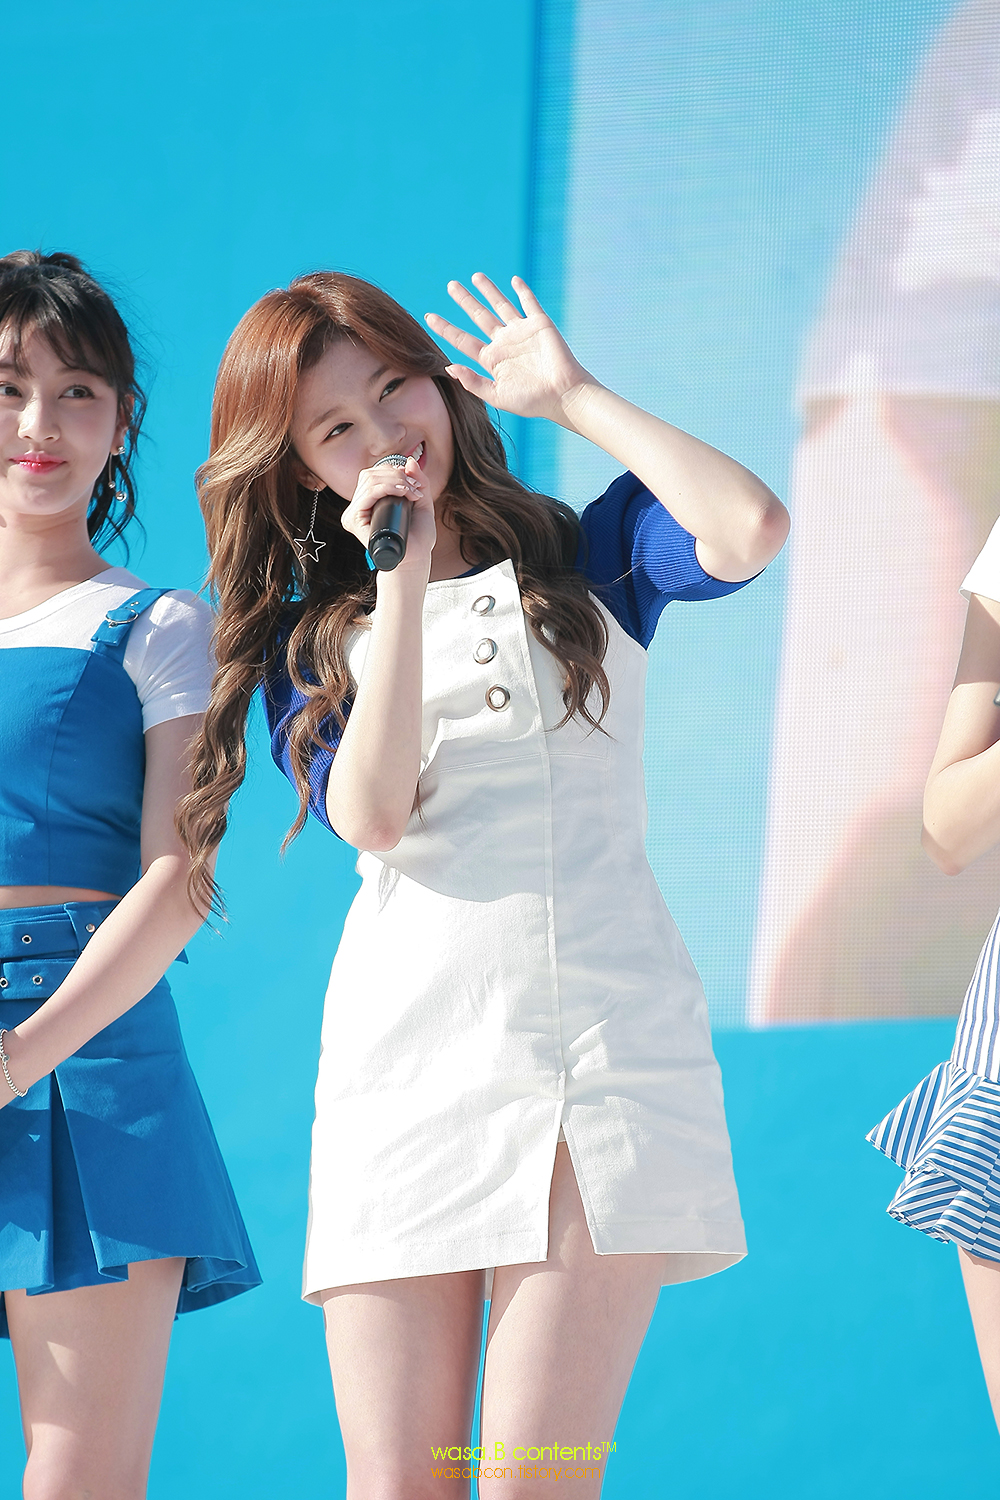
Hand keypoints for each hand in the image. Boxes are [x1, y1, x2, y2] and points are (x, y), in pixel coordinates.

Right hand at [339, 457, 435, 577]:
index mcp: (370, 501)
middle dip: (397, 476)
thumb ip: (418, 481)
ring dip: (395, 481)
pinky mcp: (353, 520)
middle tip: (416, 489)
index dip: (395, 471)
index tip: (415, 484)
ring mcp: (354, 513)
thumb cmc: (417, 537)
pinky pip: (367, 493)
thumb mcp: (422, 502)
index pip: (374, 473)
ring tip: (412, 493)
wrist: (416, 558)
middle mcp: (359, 505)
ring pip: (370, 480)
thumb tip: (410, 460)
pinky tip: (402, 493)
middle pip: (371, 474)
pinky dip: (387, 487)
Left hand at [425, 274, 594, 426]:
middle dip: (465, 300)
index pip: (463, 340)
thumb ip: (473, 382)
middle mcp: (504, 342)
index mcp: (491, 359)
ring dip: (488, 290)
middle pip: (479, 316)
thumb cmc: (532, 401)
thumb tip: (448, 367)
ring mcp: (521, 331)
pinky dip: (522, 290)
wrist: (563, 395)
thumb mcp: (497, 396)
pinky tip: (513, 280)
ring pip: (500, 305)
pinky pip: (529, 302)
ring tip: (475, 276)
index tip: (429, 317)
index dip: (446, 328)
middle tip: (450, 285)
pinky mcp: (539, 324)